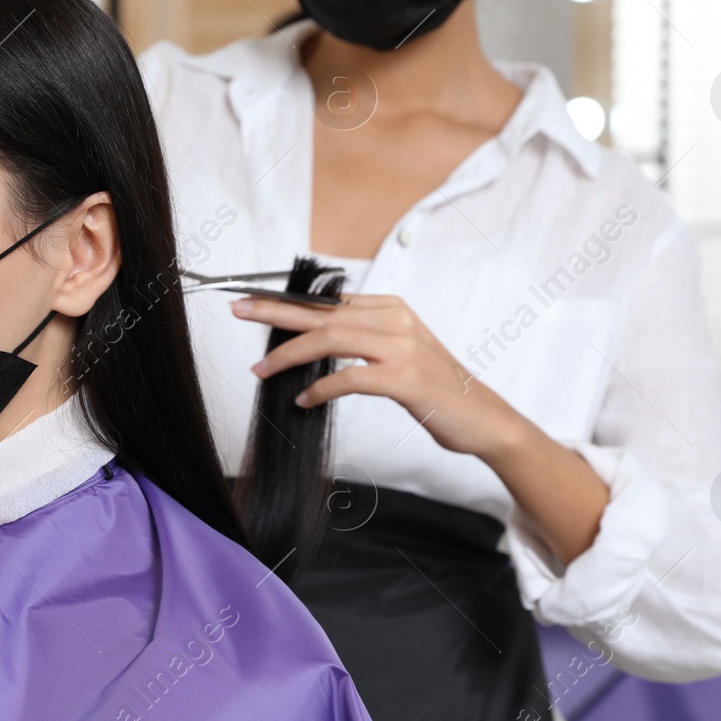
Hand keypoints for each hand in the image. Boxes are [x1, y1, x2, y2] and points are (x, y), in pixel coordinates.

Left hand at [231, 292, 608, 562]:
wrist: (483, 419)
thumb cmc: (435, 389)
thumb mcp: (397, 353)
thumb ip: (362, 339)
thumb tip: (313, 339)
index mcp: (391, 309)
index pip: (328, 301)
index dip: (286, 301)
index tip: (251, 301)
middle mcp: (395, 320)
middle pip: (322, 313)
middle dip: (275, 312)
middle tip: (238, 310)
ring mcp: (401, 348)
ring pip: (331, 340)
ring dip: (290, 355)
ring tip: (261, 369)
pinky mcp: (405, 379)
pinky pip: (350, 378)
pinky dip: (321, 389)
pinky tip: (304, 400)